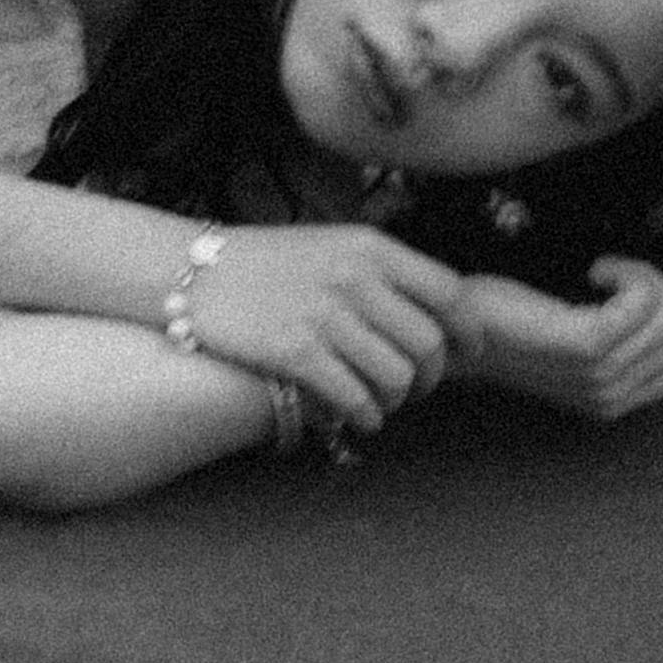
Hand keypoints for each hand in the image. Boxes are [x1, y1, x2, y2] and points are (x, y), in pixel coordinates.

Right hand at [172, 221, 463, 436]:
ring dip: (398, 399)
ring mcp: (325, 317)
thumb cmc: (268, 261)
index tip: (467, 350)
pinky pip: (355, 398)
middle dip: (431, 375)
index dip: (467, 330)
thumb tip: (435, 313)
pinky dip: (367, 416)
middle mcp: (354, 279)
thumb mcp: (333, 244)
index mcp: (370, 248)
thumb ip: (383, 272)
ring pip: (396, 376)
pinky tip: (361, 417)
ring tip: (385, 402)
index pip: (448, 293)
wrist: (194, 270)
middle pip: (428, 343)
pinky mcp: (296, 352)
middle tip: (418, 387)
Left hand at [445, 257, 662, 422]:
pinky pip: (643, 301)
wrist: (454, 330)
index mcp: (616, 401)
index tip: (631, 294)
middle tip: (617, 276)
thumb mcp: (576, 345)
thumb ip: (622, 345)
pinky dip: (629, 273)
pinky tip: (595, 270)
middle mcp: (614, 396)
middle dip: (662, 290)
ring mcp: (601, 374)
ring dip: (645, 278)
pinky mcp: (585, 346)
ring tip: (603, 273)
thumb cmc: (509, 324)